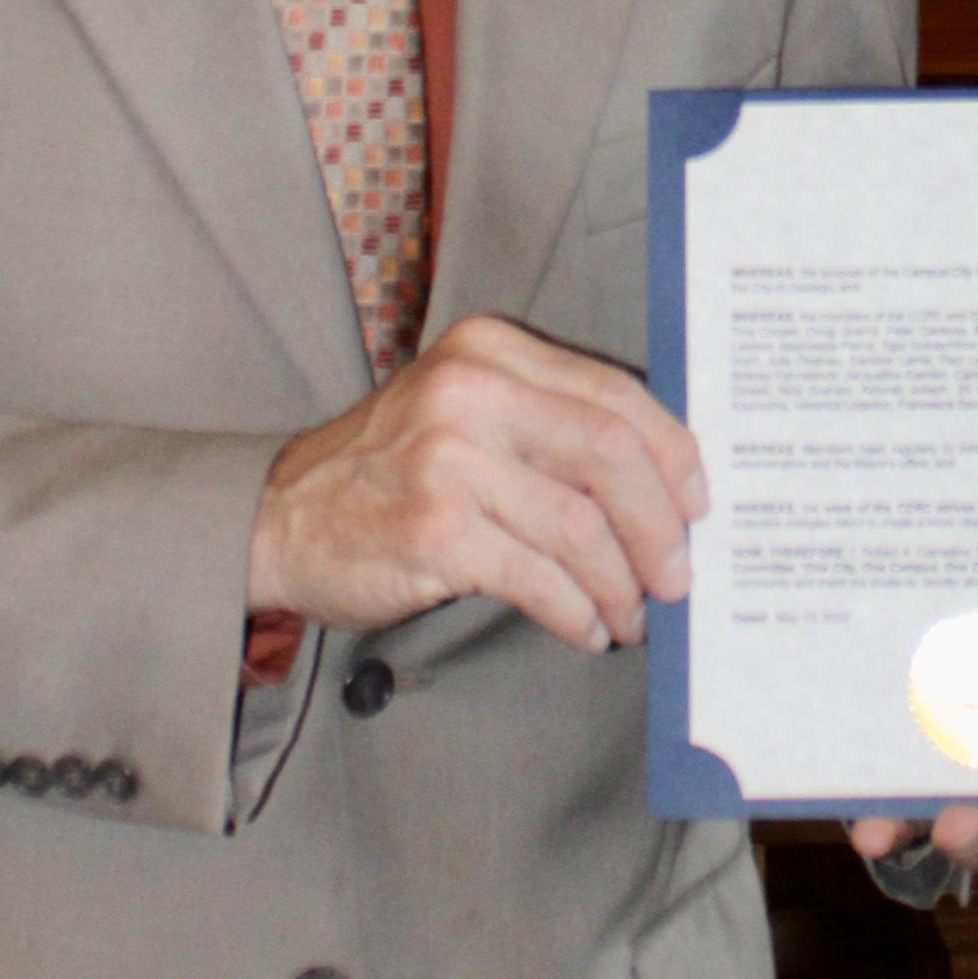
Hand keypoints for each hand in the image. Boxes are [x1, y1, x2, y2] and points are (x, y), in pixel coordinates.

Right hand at [251, 316, 700, 653]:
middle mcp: (469, 391)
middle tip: (677, 576)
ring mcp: (447, 459)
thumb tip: (663, 484)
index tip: (698, 505)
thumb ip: (547, 422)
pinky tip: (584, 627)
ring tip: (629, 615)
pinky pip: (538, 578)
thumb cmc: (390, 471)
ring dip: (620, 584)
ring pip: (580, 525)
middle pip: (610, 453)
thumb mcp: (463, 410)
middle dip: (659, 526)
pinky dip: (575, 612)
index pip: (614, 394)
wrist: (280, 518)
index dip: (673, 455)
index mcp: (489, 351)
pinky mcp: (432, 529)